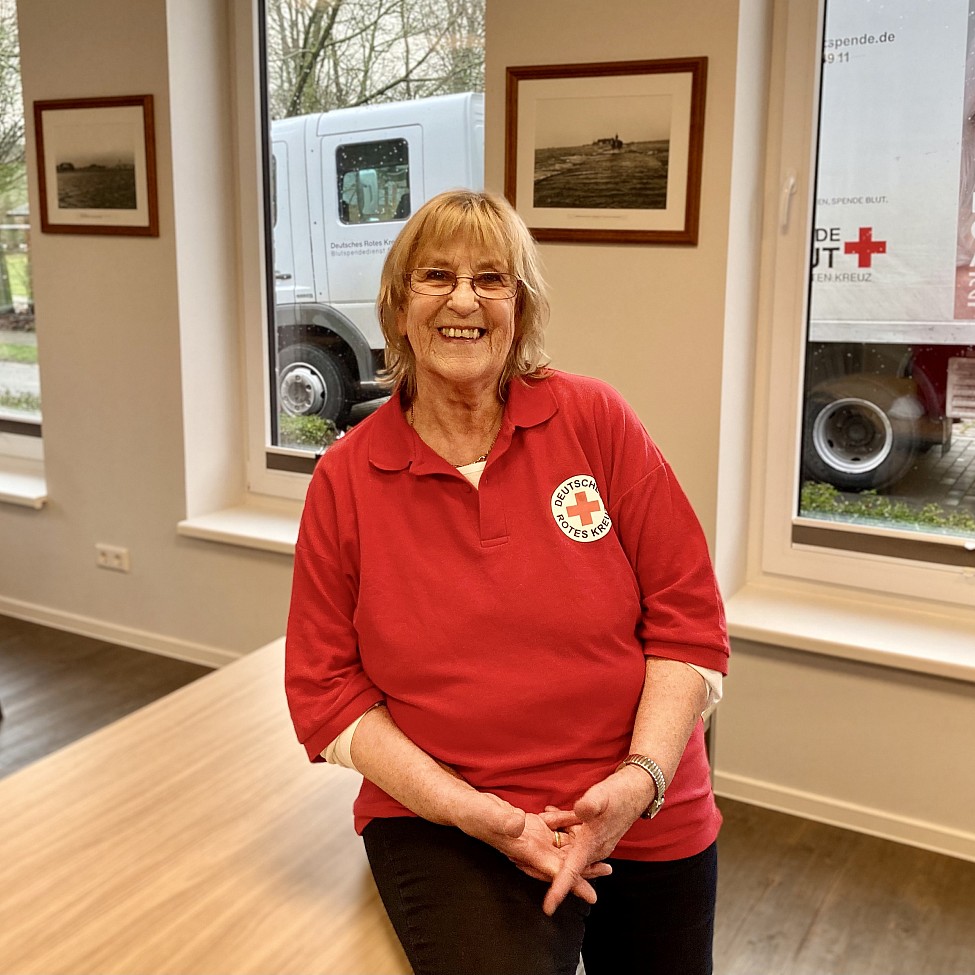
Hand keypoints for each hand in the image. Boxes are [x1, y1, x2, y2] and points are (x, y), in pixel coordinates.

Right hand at [451, 792, 608, 906]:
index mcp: (523, 850)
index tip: (592, 896)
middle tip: (608, 870)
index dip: (573, 883)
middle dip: (584, 868)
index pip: (553, 871)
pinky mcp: (528, 823)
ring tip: (600, 849)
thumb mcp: (487, 815)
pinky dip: (566, 822)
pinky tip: (580, 817)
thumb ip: (502, 821)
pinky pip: (552, 824)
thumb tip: (518, 824)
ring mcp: (530, 836)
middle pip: (562, 862)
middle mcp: (530, 847)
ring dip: (578, 847)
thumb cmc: (472, 814)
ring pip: (560, 845)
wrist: (462, 806)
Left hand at [538, 767, 654, 915]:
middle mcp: (593, 848)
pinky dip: (560, 826)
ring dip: (551, 837)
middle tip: (518, 857)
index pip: (573, 872)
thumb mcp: (603, 795)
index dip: (559, 889)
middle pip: (564, 863)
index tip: (548, 907)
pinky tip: (550, 812)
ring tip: (535, 823)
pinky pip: (571, 835)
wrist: (638, 787)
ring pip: (566, 847)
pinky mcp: (592, 832)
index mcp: (593, 845)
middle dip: (543, 860)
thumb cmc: (621, 793)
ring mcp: (593, 841)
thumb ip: (590, 804)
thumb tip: (579, 810)